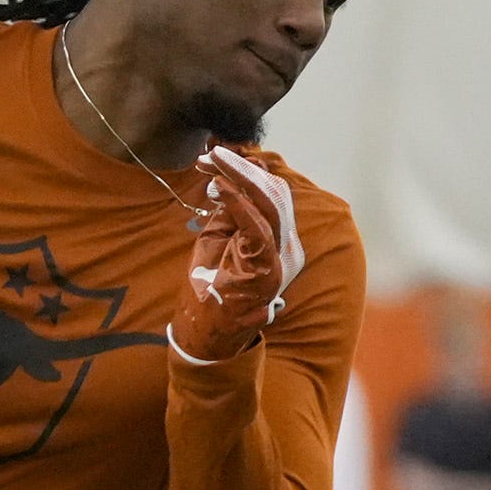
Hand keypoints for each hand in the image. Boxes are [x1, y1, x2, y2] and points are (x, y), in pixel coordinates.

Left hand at [168, 147, 304, 366]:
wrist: (205, 336)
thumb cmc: (209, 289)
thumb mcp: (217, 240)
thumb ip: (228, 212)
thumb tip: (229, 178)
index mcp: (277, 239)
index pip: (271, 193)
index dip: (246, 169)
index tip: (214, 156)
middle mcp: (285, 246)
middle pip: (273, 193)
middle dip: (241, 167)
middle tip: (211, 153)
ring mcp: (280, 259)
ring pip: (269, 203)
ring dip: (239, 177)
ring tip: (213, 161)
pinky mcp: (268, 270)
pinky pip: (257, 227)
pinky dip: (238, 202)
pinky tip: (220, 186)